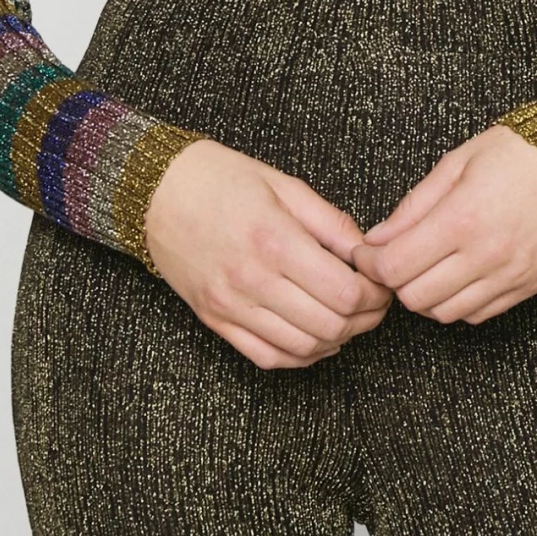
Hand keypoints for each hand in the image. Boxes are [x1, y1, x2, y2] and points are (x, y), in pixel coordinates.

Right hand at [144, 139, 394, 367]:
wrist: (155, 190)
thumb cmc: (219, 178)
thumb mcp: (283, 184)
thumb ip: (329, 222)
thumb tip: (367, 253)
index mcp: (275, 241)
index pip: (344, 292)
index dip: (374, 295)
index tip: (381, 283)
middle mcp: (253, 280)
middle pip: (329, 326)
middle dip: (364, 320)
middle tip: (374, 304)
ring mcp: (232, 306)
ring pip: (302, 348)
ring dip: (337, 340)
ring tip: (349, 319)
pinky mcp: (215, 320)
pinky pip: (267, 357)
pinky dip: (300, 356)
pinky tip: (315, 338)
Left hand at [349, 124, 536, 323]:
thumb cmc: (517, 153)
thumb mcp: (456, 163)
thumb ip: (413, 206)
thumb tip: (377, 239)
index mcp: (462, 218)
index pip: (396, 266)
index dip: (370, 264)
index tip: (365, 253)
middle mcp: (486, 255)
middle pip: (415, 297)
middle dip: (394, 281)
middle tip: (394, 258)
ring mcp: (509, 276)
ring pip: (444, 313)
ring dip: (425, 295)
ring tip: (425, 266)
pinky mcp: (527, 287)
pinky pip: (477, 315)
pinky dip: (456, 303)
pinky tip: (455, 275)